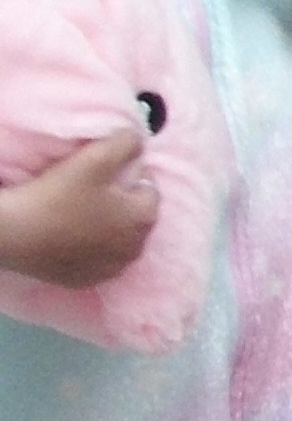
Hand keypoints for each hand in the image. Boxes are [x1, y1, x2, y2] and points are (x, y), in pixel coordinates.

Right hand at [0, 130, 160, 288]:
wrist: (12, 233)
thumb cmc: (57, 194)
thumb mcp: (96, 157)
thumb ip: (126, 143)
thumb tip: (138, 141)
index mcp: (144, 218)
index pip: (149, 187)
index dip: (129, 173)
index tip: (104, 169)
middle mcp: (135, 248)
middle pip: (135, 215)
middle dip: (122, 200)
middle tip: (91, 188)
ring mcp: (111, 269)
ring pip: (118, 238)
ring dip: (108, 224)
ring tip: (81, 210)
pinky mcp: (87, 280)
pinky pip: (97, 258)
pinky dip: (91, 246)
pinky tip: (72, 234)